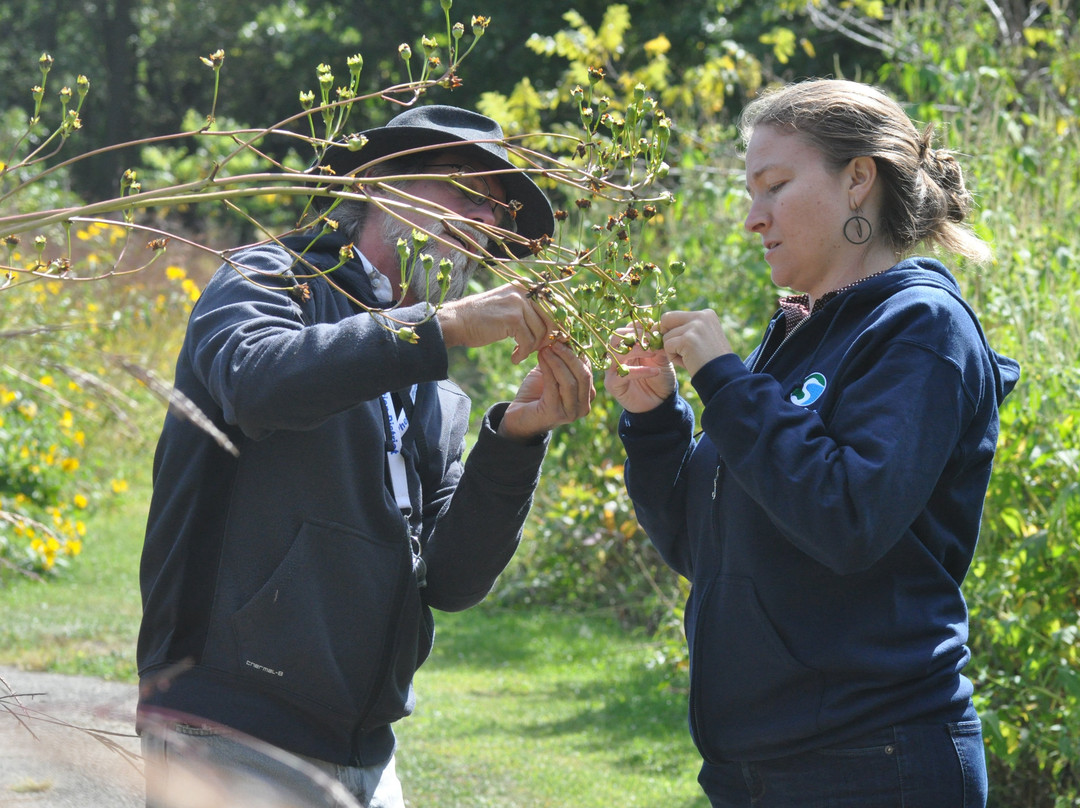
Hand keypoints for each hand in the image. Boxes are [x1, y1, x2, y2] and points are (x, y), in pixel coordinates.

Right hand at [437, 284, 551, 363]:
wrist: (457, 322)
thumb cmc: (482, 319)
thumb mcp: (509, 307)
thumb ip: (529, 311)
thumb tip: (555, 326)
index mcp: (525, 286)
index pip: (554, 305)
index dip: (556, 325)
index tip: (549, 340)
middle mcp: (524, 291)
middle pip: (551, 319)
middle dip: (546, 338)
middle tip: (535, 350)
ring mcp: (518, 303)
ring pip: (540, 332)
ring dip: (532, 348)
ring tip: (520, 353)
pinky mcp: (513, 318)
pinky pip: (528, 341)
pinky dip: (523, 353)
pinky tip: (514, 357)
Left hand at [499, 342, 594, 440]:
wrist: (518, 418)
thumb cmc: (536, 394)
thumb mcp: (551, 373)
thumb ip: (560, 360)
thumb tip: (563, 337)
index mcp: (587, 396)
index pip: (588, 369)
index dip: (577, 352)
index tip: (562, 338)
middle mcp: (583, 407)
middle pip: (584, 375)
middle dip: (569, 356)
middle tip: (555, 342)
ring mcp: (571, 412)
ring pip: (570, 381)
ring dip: (558, 361)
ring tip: (546, 348)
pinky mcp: (555, 414)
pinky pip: (554, 387)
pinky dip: (548, 369)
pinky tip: (541, 357)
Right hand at [603, 327, 676, 412]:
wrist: (660, 402)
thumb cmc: (660, 378)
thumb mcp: (662, 358)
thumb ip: (658, 344)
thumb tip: (656, 328)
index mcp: (626, 347)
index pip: (625, 330)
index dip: (637, 327)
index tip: (653, 327)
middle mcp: (615, 356)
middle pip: (616, 339)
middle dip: (635, 337)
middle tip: (652, 340)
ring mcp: (611, 370)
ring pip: (616, 354)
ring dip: (636, 350)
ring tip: (654, 353)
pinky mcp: (612, 384)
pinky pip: (623, 374)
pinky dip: (640, 371)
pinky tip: (655, 371)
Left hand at [659, 310, 732, 376]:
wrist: (723, 375)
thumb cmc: (709, 360)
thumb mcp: (699, 339)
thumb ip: (683, 331)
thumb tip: (655, 329)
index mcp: (706, 314)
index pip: (675, 316)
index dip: (671, 331)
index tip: (680, 345)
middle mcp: (701, 316)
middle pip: (666, 319)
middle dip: (666, 336)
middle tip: (676, 350)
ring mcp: (695, 326)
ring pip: (666, 336)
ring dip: (672, 351)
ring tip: (689, 358)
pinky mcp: (688, 339)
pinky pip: (667, 346)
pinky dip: (673, 357)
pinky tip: (688, 362)